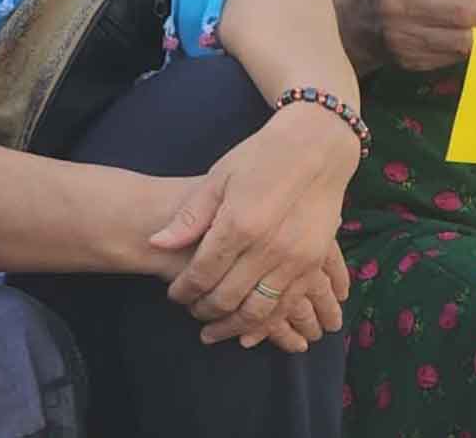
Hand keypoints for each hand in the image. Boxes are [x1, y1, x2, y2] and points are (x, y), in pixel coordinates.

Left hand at [148, 105, 358, 348]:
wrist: (318, 145)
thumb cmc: (263, 155)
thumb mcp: (221, 177)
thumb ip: (191, 215)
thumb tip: (156, 243)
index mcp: (239, 224)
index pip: (201, 274)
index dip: (183, 291)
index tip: (175, 294)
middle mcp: (268, 247)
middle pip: (227, 298)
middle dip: (204, 310)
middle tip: (193, 310)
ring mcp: (295, 258)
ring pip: (258, 311)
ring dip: (233, 327)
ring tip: (216, 329)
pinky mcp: (315, 262)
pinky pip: (288, 304)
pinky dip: (268, 322)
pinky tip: (250, 326)